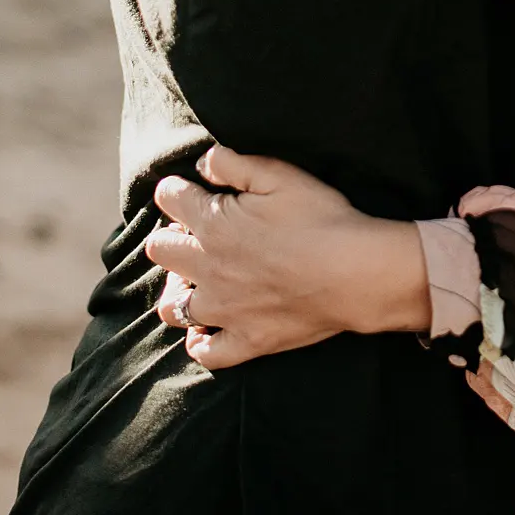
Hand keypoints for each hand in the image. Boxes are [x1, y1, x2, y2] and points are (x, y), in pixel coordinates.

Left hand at [146, 145, 431, 369]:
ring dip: (178, 291)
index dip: (176, 190)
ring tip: (197, 282)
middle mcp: (207, 268)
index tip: (190, 190)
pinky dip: (201, 341)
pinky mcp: (245, 341)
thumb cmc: (321, 217)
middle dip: (170, 237)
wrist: (354, 272)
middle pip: (160, 251)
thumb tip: (202, 162)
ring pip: (172, 307)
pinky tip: (209, 329)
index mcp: (213, 222)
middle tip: (195, 234)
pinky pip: (205, 352)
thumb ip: (233, 163)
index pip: (170, 199)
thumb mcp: (279, 174)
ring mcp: (223, 311)